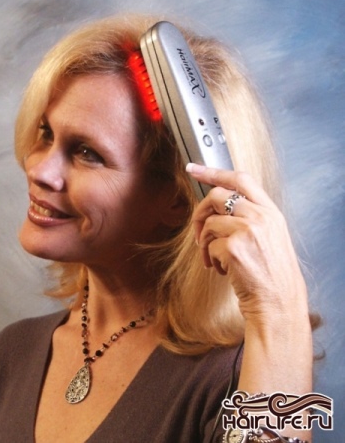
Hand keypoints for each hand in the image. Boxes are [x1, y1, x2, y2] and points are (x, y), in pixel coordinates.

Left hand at [186, 163, 307, 320]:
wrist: (278, 303)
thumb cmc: (271, 274)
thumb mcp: (269, 237)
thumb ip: (249, 217)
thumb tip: (217, 208)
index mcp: (270, 211)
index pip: (240, 179)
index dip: (214, 171)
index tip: (194, 168)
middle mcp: (260, 216)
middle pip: (217, 196)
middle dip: (200, 213)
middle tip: (198, 233)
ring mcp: (248, 230)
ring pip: (209, 223)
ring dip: (204, 244)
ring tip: (214, 260)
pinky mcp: (234, 248)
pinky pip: (209, 246)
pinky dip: (211, 260)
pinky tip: (223, 270)